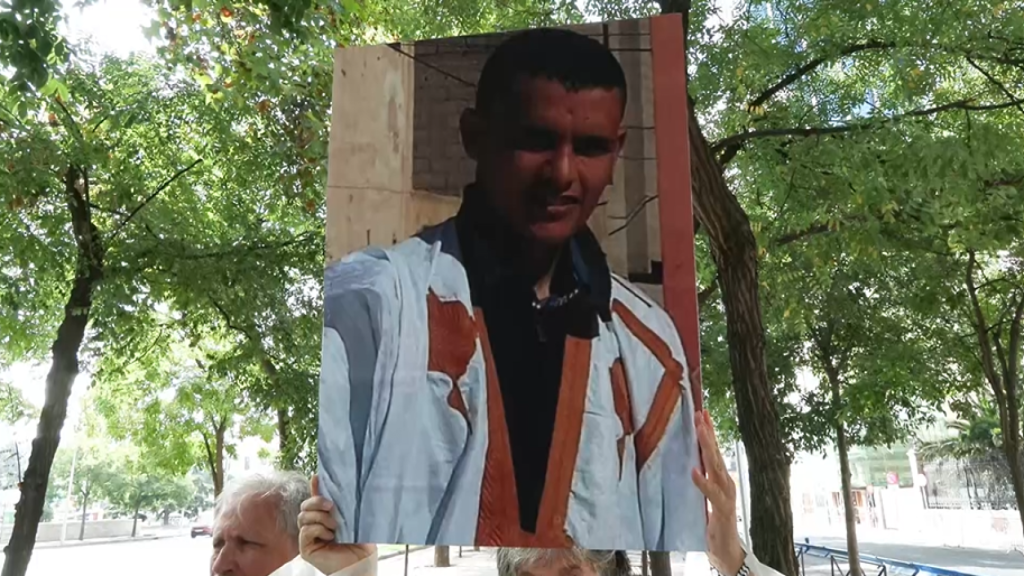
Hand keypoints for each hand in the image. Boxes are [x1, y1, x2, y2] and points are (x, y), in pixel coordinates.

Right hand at [298, 475, 375, 575]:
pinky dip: (318, 529)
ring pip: (303, 516)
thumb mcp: (357, 520)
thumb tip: (352, 488)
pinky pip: (305, 531)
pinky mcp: (306, 548)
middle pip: (305, 505)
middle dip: (316, 501)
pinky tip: (330, 536)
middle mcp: (315, 525)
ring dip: (320, 517)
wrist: (361, 565)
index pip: (316, 500)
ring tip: (335, 526)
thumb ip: (350, 506)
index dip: (315, 488)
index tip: (317, 477)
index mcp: (327, 517)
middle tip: (331, 506)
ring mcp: (309, 537)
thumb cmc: (361, 545)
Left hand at [691, 410, 745, 575]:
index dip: (708, 431)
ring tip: (700, 431)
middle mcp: (726, 483)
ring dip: (707, 448)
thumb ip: (699, 479)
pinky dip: (702, 482)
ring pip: (716, 467)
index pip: (714, 450)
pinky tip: (694, 471)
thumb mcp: (704, 496)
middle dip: (708, 433)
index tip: (701, 412)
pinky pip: (711, 494)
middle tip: (700, 414)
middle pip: (716, 453)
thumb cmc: (713, 522)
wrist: (728, 552)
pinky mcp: (722, 510)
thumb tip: (687, 461)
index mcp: (721, 478)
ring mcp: (726, 496)